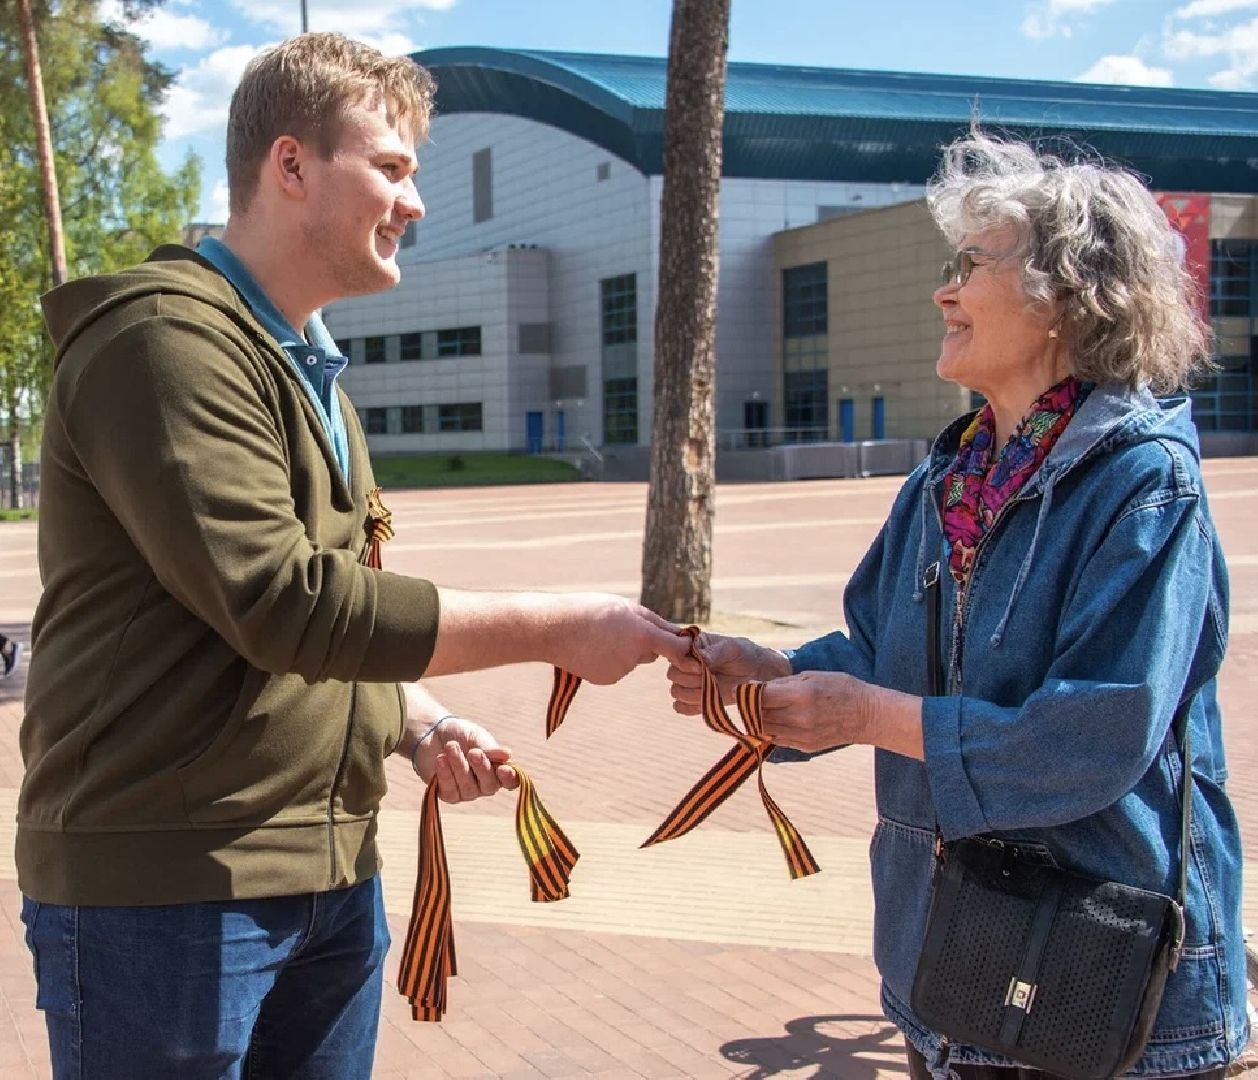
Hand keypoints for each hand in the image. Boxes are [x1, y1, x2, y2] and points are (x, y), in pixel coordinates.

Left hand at [411, 715, 520, 802]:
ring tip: (450, 746)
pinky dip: (445, 773)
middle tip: (472, 752)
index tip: (503, 768)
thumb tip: (508, 755)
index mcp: (498, 770)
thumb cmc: (461, 735)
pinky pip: (450, 790)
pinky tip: (440, 759)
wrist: (433, 733)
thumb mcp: (478, 737)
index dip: (509, 778)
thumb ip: (491, 749)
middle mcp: (485, 785)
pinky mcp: (449, 794)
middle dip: (481, 768)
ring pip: (468, 787)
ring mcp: (467, 792)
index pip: (510, 781)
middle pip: (490, 785)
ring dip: (459, 766)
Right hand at [548, 593, 688, 682]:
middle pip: (652, 651)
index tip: (686, 648)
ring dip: (624, 650)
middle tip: (622, 627)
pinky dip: (610, 660)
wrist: (554, 630)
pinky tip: (592, 649)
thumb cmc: (590, 610)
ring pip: (633, 660)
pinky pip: (617, 668)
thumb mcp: (624, 606)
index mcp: (643, 635)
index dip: (683, 648)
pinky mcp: (607, 679)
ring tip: (600, 635)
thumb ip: (652, 621)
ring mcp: (621, 671)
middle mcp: (635, 657)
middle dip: (645, 642)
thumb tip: (675, 633)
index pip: (677, 647)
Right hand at [667, 631, 792, 714]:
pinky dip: (690, 707)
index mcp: (692, 646)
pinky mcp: (695, 701)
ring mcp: (691, 683)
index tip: (701, 667)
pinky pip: (680, 707)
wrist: (760, 673)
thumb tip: (699, 658)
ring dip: (693, 694)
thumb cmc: (746, 654)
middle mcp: (687, 664)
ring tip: (713, 691)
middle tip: (711, 679)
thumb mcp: (732, 648)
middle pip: (672, 675)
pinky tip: (707, 703)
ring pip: (676, 692)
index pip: (674, 655)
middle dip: (690, 680)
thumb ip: (714, 652)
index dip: (685, 663)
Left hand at [758, 671, 871, 752]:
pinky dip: (772, 731)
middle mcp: (800, 718)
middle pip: (761, 715)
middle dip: (751, 707)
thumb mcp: (813, 676)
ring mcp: (803, 735)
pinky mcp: (806, 746)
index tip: (740, 690)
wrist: (867, 715)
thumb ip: (784, 683)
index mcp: (802, 695)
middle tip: (747, 700)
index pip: (763, 697)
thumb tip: (759, 687)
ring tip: (758, 711)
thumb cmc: (841, 688)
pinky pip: (779, 739)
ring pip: (766, 730)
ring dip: (759, 721)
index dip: (748, 693)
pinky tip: (773, 722)